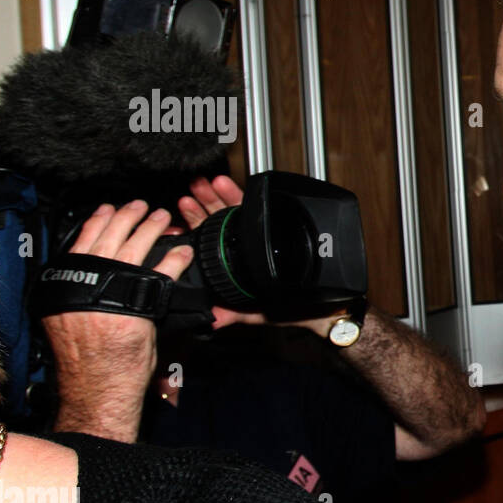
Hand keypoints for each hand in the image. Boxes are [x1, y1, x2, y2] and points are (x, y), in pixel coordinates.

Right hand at [43, 201, 194, 439]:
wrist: (97, 388)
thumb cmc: (87, 360)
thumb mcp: (73, 318)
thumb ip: (87, 292)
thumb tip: (104, 272)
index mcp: (66, 285)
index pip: (82, 240)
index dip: (98, 220)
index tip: (109, 209)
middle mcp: (87, 285)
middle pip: (109, 237)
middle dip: (128, 217)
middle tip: (141, 207)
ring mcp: (114, 295)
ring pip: (135, 247)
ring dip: (151, 228)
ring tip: (163, 218)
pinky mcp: (140, 308)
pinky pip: (162, 273)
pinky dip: (175, 259)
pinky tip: (183, 252)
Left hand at [177, 174, 337, 335]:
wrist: (321, 308)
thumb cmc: (293, 310)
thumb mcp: (253, 314)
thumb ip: (231, 314)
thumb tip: (210, 317)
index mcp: (235, 265)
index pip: (209, 243)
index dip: (195, 230)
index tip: (181, 218)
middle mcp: (244, 247)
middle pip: (217, 222)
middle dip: (201, 206)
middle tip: (189, 193)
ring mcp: (257, 234)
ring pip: (232, 210)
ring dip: (214, 196)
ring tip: (202, 186)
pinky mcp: (273, 224)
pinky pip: (252, 207)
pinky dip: (236, 194)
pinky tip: (222, 184)